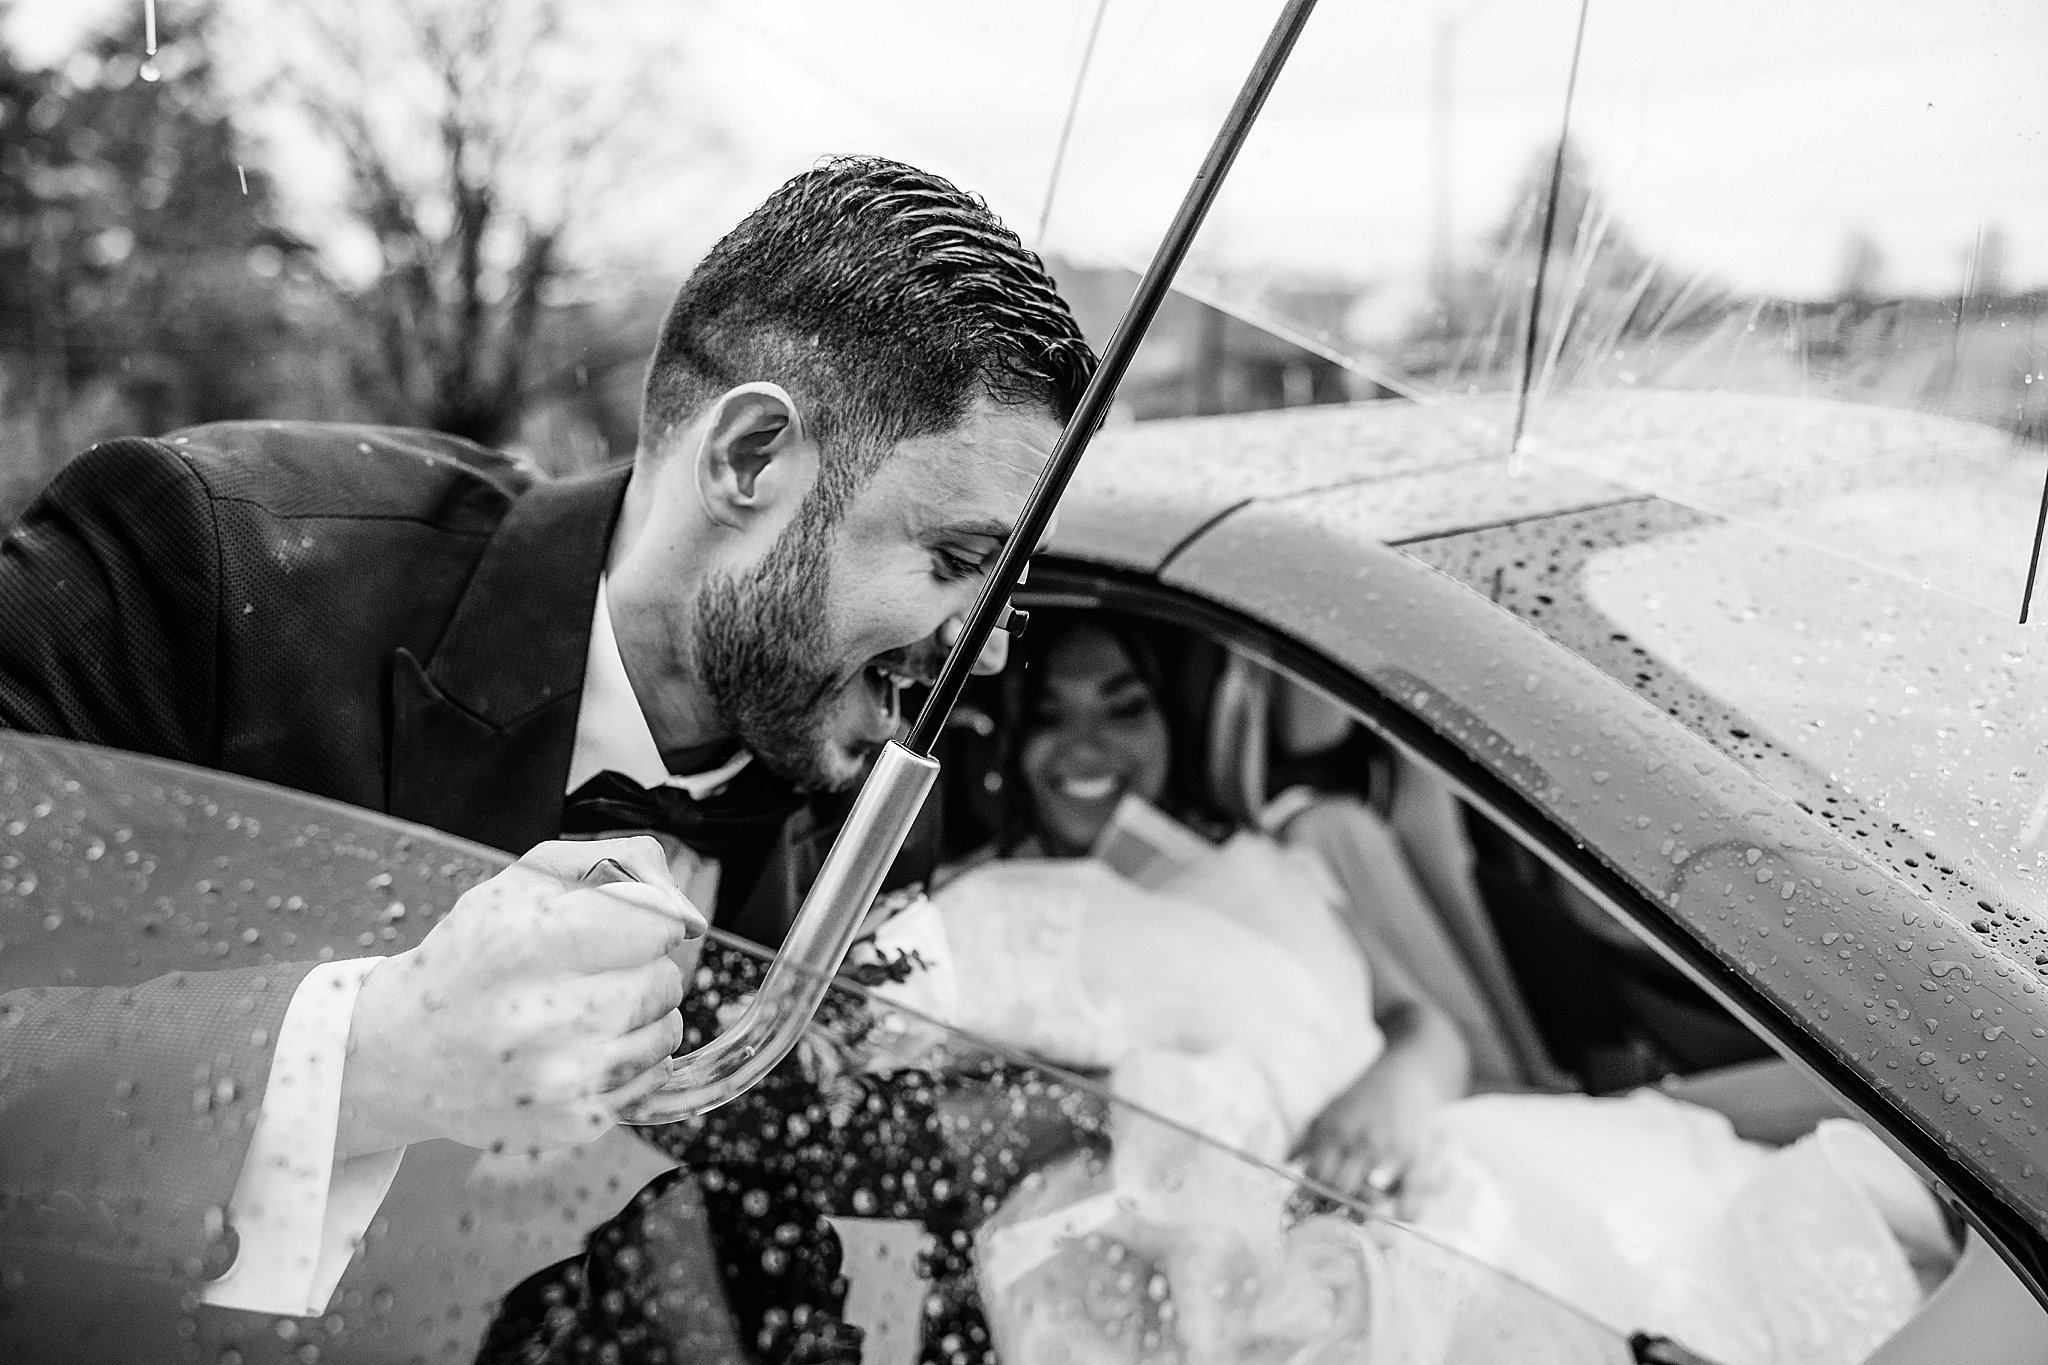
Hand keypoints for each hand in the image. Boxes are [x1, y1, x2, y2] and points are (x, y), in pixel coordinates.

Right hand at [338, 836, 704, 1157]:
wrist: (400, 1055)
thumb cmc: (470, 959)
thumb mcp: (522, 885)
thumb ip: (615, 866)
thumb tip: (685, 905)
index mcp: (531, 941)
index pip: (657, 923)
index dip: (652, 920)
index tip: (630, 928)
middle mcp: (546, 1013)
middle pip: (664, 978)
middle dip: (641, 968)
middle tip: (592, 974)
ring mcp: (562, 1077)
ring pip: (668, 1030)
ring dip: (643, 1015)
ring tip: (586, 1012)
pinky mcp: (574, 1122)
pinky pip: (653, 1078)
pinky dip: (632, 1060)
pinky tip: (583, 1050)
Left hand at [1290, 1060, 1440, 1204]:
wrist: (1405, 1076)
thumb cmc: (1362, 1098)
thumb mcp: (1329, 1110)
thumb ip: (1306, 1137)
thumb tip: (1287, 1161)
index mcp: (1335, 1131)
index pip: (1316, 1174)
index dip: (1314, 1192)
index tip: (1317, 1198)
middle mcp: (1360, 1142)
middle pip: (1341, 1189)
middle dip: (1339, 1203)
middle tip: (1342, 1208)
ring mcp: (1389, 1151)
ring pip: (1370, 1195)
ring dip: (1366, 1207)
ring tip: (1364, 1210)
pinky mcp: (1417, 1156)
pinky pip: (1410, 1194)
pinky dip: (1405, 1210)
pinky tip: (1399, 1213)